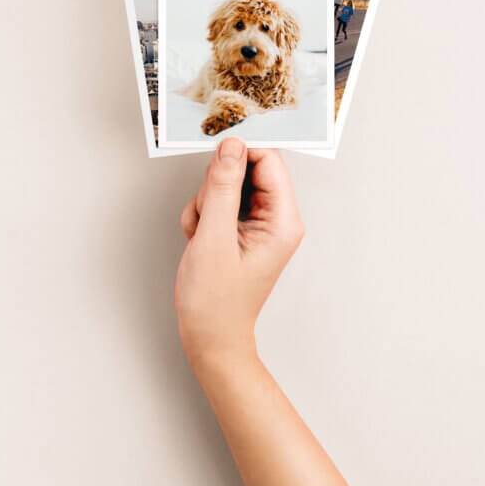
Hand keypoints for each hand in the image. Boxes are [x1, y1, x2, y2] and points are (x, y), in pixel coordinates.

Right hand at [174, 138, 303, 367]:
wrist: (209, 339)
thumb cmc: (216, 301)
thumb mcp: (213, 238)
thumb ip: (221, 188)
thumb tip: (231, 147)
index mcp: (284, 220)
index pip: (269, 161)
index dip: (240, 153)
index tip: (213, 160)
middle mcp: (278, 218)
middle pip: (248, 169)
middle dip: (217, 185)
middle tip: (207, 213)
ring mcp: (261, 223)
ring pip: (229, 184)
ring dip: (207, 202)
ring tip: (201, 233)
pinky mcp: (243, 228)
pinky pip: (220, 201)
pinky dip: (204, 214)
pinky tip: (200, 238)